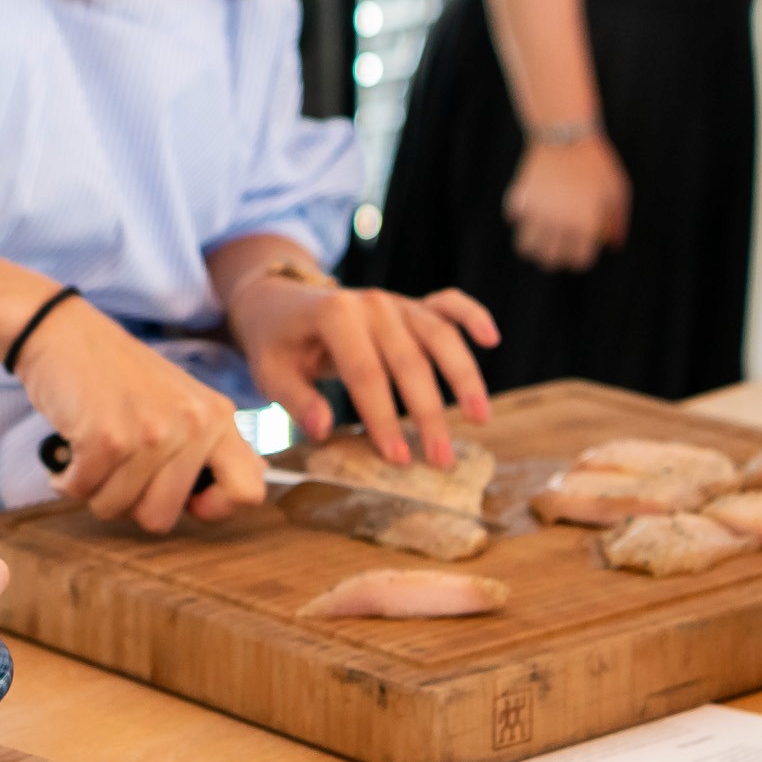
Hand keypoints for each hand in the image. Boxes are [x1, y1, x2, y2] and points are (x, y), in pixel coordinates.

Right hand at [14, 301, 265, 531]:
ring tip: (93, 451)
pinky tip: (70, 449)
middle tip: (117, 466)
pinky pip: (82, 491)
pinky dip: (67, 479)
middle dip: (128, 502)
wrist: (63, 333)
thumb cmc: (118, 373)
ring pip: (116, 508)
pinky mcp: (107, 438)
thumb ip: (215, 442)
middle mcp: (192, 425)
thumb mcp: (183, 399)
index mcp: (217, 417)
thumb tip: (257, 483)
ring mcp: (151, 433)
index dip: (213, 508)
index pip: (247, 492)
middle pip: (160, 517)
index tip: (184, 497)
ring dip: (93, 488)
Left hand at [228, 273, 498, 465]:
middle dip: (428, 414)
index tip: (396, 459)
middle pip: (409, 362)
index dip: (382, 419)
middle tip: (441, 460)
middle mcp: (372, 303)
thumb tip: (323, 430)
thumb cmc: (278, 344)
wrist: (280, 302)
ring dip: (464, 378)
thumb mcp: (271, 372)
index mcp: (336, 315)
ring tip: (480, 419)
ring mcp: (396, 302)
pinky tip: (491, 340)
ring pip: (439, 337)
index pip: (365, 374)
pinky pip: (449, 304)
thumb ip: (296, 400)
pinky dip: (472, 316)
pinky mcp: (411, 305)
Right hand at [505, 134, 629, 270]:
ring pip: (525, 248)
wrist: (565, 132)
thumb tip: (613, 245)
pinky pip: (514, 220)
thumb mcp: (618, 190)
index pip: (579, 261)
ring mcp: (536, 211)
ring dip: (533, 246)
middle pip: (549, 260)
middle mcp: (559, 222)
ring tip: (540, 238)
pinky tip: (528, 209)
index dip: (581, 260)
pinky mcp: (519, 197)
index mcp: (585, 224)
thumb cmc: (596, 162)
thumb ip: (617, 221)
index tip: (580, 252)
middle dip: (555, 258)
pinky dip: (520, 219)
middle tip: (559, 248)